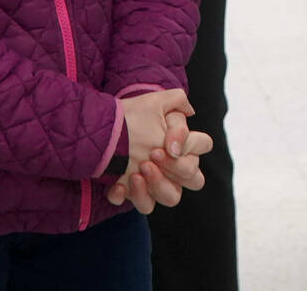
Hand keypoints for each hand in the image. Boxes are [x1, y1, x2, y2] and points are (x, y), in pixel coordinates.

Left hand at [109, 89, 194, 214]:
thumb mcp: (154, 103)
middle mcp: (175, 167)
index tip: (169, 145)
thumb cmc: (134, 115)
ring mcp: (157, 183)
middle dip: (175, 169)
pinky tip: (119, 185)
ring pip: (172, 198)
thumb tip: (190, 113)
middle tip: (151, 155)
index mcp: (184, 144)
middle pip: (195, 180)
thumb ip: (177, 101)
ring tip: (137, 173)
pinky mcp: (138, 194)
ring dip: (157, 186)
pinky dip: (131, 196)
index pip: (203, 146)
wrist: (104, 129)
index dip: (191, 147)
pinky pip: (143, 205)